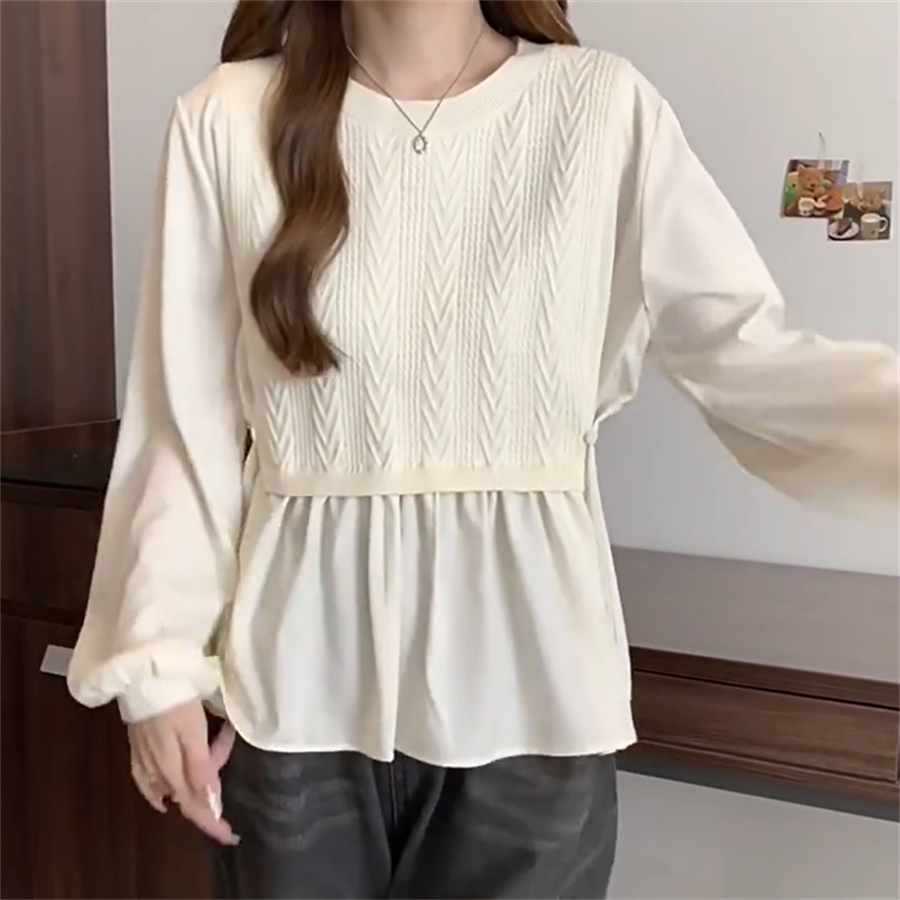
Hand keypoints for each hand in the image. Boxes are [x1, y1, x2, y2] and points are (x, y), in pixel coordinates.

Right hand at [128, 700, 238, 845]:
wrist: (143, 676)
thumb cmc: (174, 700)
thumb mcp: (193, 732)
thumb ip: (200, 768)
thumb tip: (208, 803)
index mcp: (172, 769)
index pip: (194, 806)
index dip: (212, 822)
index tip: (230, 835)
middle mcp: (156, 773)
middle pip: (188, 793)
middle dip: (212, 780)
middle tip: (226, 738)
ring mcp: (144, 762)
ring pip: (176, 783)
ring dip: (199, 770)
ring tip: (216, 736)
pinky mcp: (138, 750)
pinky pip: (153, 779)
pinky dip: (166, 785)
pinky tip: (166, 793)